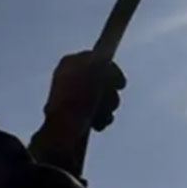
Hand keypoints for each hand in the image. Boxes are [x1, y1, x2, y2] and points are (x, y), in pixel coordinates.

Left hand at [30, 51, 125, 170]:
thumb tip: (104, 57)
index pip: (97, 58)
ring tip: (103, 116)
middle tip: (110, 102)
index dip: (112, 71)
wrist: (65, 129)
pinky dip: (100, 117)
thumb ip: (102, 58)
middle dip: (110, 94)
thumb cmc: (80, 97)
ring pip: (101, 97)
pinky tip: (98, 123)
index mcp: (70, 62)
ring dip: (107, 107)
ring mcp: (71, 96)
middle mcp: (68, 77)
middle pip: (101, 79)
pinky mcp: (74, 113)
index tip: (120, 85)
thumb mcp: (95, 69)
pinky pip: (95, 111)